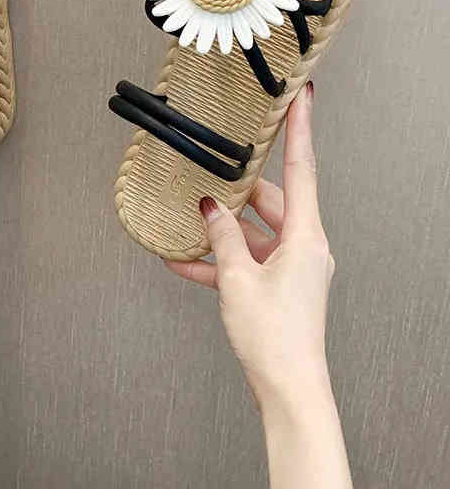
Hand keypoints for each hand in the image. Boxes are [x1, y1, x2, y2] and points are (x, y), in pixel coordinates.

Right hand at [167, 82, 334, 409]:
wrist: (287, 390)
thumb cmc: (274, 337)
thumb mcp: (238, 278)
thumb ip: (222, 237)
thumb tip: (210, 207)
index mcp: (305, 237)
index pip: (302, 169)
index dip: (301, 130)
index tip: (301, 98)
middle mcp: (304, 246)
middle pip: (269, 201)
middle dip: (235, 190)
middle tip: (212, 168)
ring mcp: (291, 266)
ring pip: (253, 232)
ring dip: (220, 230)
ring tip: (185, 220)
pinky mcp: (277, 286)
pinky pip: (245, 262)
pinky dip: (219, 260)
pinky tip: (183, 261)